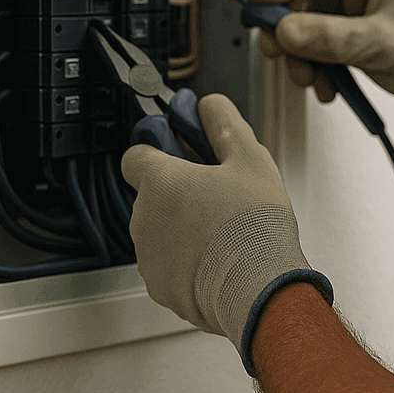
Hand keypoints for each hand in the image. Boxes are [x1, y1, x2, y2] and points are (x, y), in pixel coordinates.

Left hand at [121, 93, 332, 372]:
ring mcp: (148, 256)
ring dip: (183, 229)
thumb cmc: (253, 222)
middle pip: (152, 196)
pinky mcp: (160, 288)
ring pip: (160, 232)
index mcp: (160, 181)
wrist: (258, 286)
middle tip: (218, 197)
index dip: (157, 152)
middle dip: (179, 195)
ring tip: (224, 233)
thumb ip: (224, 124)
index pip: (135, 157)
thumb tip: (209, 104)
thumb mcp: (250, 158)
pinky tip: (220, 261)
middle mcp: (143, 218)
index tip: (180, 156)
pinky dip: (188, 263)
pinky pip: (169, 266)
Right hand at [248, 0, 393, 126]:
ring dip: (302, 55)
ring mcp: (356, 4)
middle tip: (279, 55)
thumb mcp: (380, 43)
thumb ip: (329, 37)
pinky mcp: (352, 29)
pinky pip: (318, 42)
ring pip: (306, 23)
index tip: (254, 3)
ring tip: (312, 81)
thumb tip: (284, 31)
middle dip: (290, 31)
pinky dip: (316, 64)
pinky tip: (327, 85)